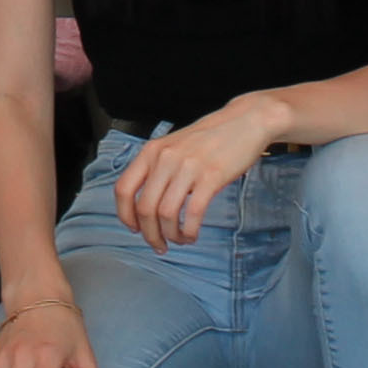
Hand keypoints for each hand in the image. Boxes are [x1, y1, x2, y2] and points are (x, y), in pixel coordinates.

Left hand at [112, 101, 283, 248]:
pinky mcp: (211, 176)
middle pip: (144, 208)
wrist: (244, 122)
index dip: (125, 216)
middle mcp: (165, 158)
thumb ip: (157, 170)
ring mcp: (187, 167)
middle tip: (159, 245)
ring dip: (170, 235)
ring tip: (179, 239)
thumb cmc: (208, 139)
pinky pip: (192, 213)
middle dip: (150, 234)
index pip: (124, 189)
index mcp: (151, 152)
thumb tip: (145, 207)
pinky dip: (189, 231)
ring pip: (166, 214)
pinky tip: (192, 234)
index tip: (135, 230)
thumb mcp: (173, 147)